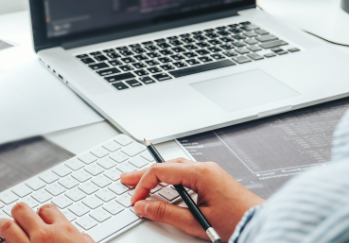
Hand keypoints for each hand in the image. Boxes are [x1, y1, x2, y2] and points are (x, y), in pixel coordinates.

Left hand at [0, 202, 94, 242]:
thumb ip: (81, 242)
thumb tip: (81, 237)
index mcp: (64, 233)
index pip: (46, 210)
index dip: (41, 213)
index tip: (39, 218)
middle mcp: (43, 237)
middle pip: (22, 211)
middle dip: (18, 213)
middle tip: (16, 218)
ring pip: (7, 225)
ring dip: (2, 224)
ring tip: (0, 225)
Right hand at [120, 158, 264, 240]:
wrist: (263, 224)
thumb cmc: (238, 221)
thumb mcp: (196, 221)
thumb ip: (166, 213)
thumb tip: (144, 207)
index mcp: (201, 174)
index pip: (160, 172)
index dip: (143, 186)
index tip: (135, 200)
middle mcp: (205, 168)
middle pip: (166, 166)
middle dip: (143, 174)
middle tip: (125, 180)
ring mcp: (210, 173)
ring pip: (175, 168)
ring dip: (156, 175)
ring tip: (140, 182)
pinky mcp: (213, 180)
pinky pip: (185, 173)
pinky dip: (169, 178)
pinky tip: (163, 185)